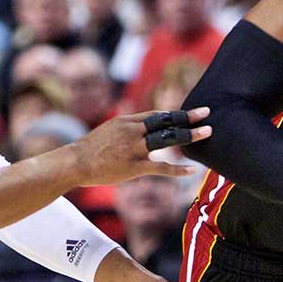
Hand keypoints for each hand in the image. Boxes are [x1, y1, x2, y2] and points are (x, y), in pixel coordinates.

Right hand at [71, 108, 211, 185]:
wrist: (75, 162)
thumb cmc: (91, 149)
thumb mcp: (110, 131)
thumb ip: (128, 128)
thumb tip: (142, 128)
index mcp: (128, 121)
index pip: (158, 115)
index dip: (177, 114)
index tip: (193, 111)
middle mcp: (133, 131)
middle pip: (166, 122)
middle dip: (188, 118)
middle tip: (207, 113)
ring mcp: (134, 148)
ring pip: (167, 139)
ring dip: (189, 135)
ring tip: (207, 132)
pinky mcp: (134, 166)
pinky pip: (160, 167)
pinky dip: (177, 168)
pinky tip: (192, 170)